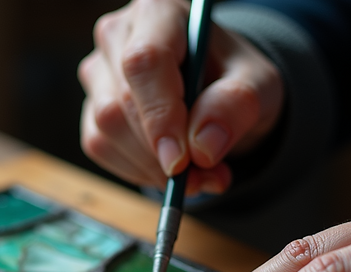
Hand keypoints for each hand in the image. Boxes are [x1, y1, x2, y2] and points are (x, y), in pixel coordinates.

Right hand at [78, 0, 283, 194]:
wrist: (220, 90)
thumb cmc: (236, 78)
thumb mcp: (258, 85)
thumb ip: (237, 106)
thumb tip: (202, 147)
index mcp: (160, 11)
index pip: (144, 62)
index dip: (160, 116)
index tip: (181, 161)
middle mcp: (118, 35)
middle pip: (120, 103)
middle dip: (162, 154)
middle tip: (207, 176)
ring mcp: (98, 73)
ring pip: (106, 131)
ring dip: (152, 168)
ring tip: (199, 173)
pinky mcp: (91, 108)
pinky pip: (101, 148)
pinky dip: (138, 171)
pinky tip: (169, 168)